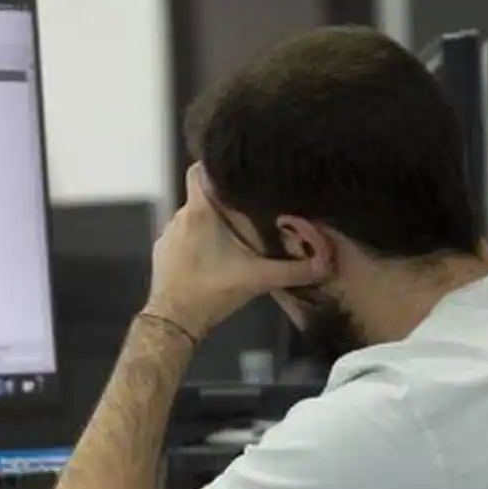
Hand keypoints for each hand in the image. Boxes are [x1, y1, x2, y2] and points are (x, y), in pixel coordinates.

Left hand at [144, 164, 319, 339]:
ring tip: (233, 235)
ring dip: (210, 224)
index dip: (214, 166)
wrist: (173, 322)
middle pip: (202, 197)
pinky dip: (196, 241)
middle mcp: (178, 217)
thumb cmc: (211, 292)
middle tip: (248, 210)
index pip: (198, 171)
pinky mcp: (162, 253)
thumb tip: (325, 265)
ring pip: (192, 218)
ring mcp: (167, 236)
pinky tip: (213, 255)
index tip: (234, 172)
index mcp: (199, 212)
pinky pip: (181, 237)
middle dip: (223, 202)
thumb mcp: (257, 279)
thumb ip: (293, 270)